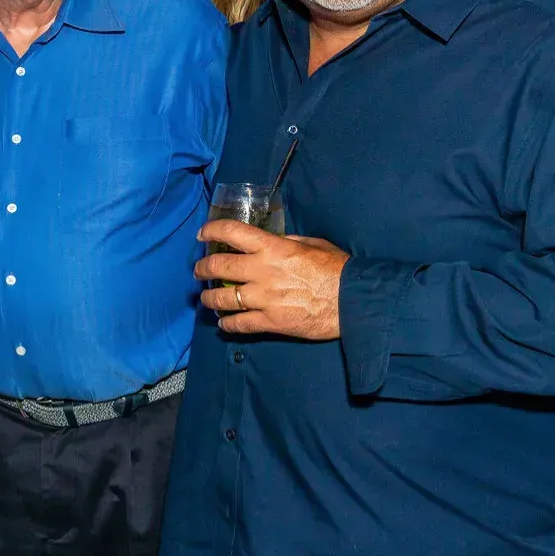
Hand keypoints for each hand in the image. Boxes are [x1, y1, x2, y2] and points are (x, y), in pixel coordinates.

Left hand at [195, 221, 348, 340]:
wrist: (355, 301)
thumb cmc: (336, 269)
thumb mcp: (312, 244)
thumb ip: (286, 242)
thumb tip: (270, 240)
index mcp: (272, 248)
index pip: (231, 232)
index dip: (211, 231)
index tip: (203, 234)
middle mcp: (262, 271)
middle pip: (218, 267)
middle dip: (202, 268)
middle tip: (199, 271)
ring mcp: (264, 299)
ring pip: (222, 299)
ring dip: (209, 298)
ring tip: (206, 298)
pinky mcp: (271, 322)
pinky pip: (240, 324)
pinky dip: (228, 324)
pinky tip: (224, 323)